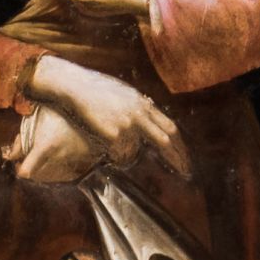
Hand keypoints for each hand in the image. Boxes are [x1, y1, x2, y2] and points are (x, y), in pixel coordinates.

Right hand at [19, 55, 180, 175]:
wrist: (74, 86)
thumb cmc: (94, 90)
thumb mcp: (123, 94)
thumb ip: (138, 107)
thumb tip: (150, 119)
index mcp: (143, 104)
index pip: (170, 127)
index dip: (180, 145)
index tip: (186, 159)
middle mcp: (139, 114)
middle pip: (165, 140)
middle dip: (178, 158)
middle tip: (186, 173)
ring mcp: (127, 125)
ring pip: (133, 153)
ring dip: (125, 155)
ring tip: (108, 142)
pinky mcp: (113, 135)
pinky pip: (117, 155)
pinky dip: (112, 155)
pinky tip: (100, 140)